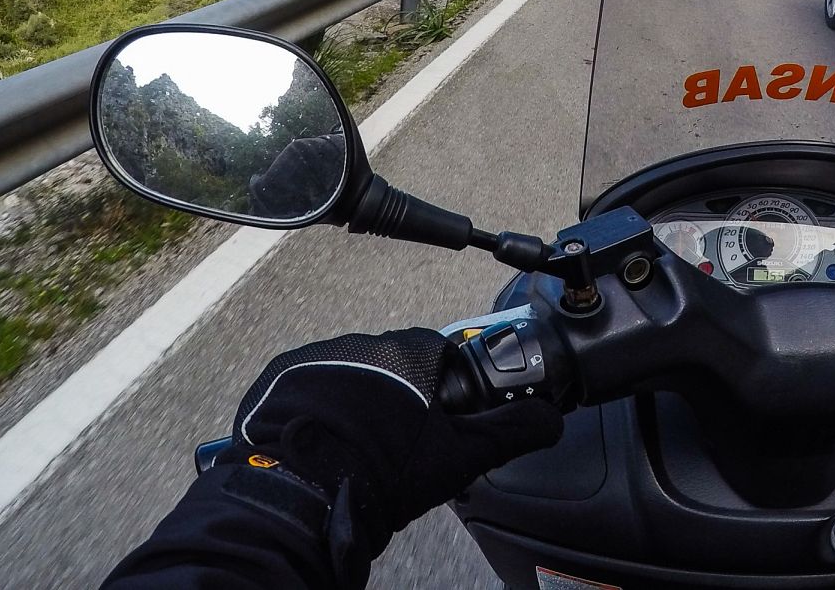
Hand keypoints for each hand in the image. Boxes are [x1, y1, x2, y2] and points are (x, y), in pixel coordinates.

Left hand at [226, 327, 561, 556]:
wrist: (308, 493)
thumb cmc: (387, 470)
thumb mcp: (463, 456)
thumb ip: (513, 431)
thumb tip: (551, 418)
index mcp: (413, 350)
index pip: (442, 357)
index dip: (444, 393)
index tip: (436, 424)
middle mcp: (365, 340)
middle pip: (396, 365)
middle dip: (400, 397)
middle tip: (399, 444)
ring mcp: (318, 355)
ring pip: (353, 375)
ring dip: (359, 402)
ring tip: (361, 449)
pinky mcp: (283, 376)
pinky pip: (312, 387)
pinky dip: (321, 411)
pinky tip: (329, 445)